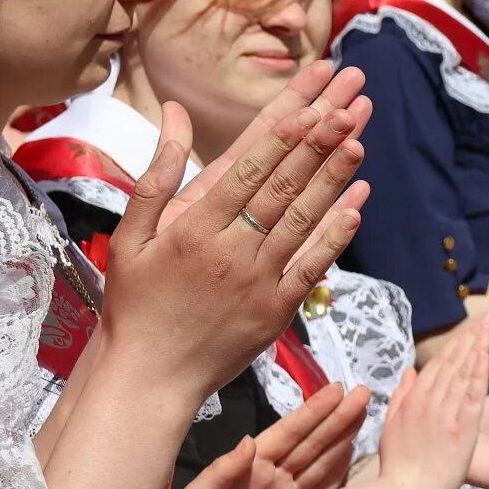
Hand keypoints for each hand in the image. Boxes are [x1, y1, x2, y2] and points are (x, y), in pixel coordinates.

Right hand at [100, 93, 372, 400]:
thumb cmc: (134, 304)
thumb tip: (173, 113)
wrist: (147, 379)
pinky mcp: (276, 312)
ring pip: (302, 222)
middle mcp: (231, 252)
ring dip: (332, 181)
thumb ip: (155, 175)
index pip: (246, 173)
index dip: (280, 140)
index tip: (306, 110)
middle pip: (281, 190)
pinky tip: (356, 208)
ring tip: (357, 143)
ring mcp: (258, 283)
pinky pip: (312, 267)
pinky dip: (335, 236)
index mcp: (195, 230)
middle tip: (343, 113)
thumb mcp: (130, 236)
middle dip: (315, 148)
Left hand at [173, 382, 369, 488]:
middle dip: (337, 417)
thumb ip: (222, 470)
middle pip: (311, 441)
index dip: (312, 411)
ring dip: (342, 437)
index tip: (335, 390)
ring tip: (362, 412)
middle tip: (362, 393)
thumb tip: (248, 441)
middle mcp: (273, 475)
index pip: (288, 433)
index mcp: (252, 466)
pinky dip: (338, 472)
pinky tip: (351, 452)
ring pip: (321, 461)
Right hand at [374, 316, 488, 488]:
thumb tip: (408, 371)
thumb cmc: (399, 466)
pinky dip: (480, 371)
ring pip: (463, 372)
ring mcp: (446, 412)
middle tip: (487, 318)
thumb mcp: (391, 427)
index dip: (454, 345)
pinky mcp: (463, 427)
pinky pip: (473, 393)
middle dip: (470, 337)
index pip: (436, 365)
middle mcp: (429, 401)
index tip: (467, 329)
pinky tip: (486, 353)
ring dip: (477, 346)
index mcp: (412, 400)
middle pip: (452, 362)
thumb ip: (400, 397)